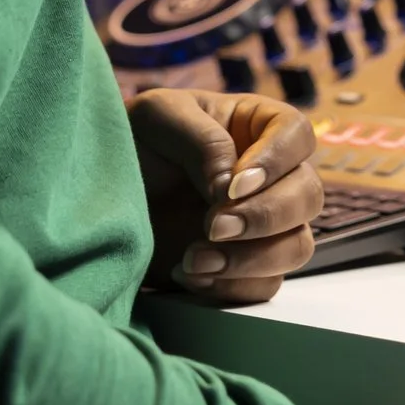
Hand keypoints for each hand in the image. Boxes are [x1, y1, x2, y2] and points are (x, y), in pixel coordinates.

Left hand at [128, 89, 322, 304]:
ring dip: (252, 259)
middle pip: (308, 195)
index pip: (298, 135)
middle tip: (212, 227)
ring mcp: (262, 225)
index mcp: (257, 125)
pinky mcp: (244, 267)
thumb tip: (234, 189)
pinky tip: (188, 275)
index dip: (277, 162)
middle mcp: (271, 175)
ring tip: (193, 259)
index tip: (233, 186)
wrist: (96, 195)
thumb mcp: (158, 117)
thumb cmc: (133, 141)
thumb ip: (203, 140)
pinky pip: (265, 285)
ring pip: (298, 246)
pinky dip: (230, 287)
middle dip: (264, 217)